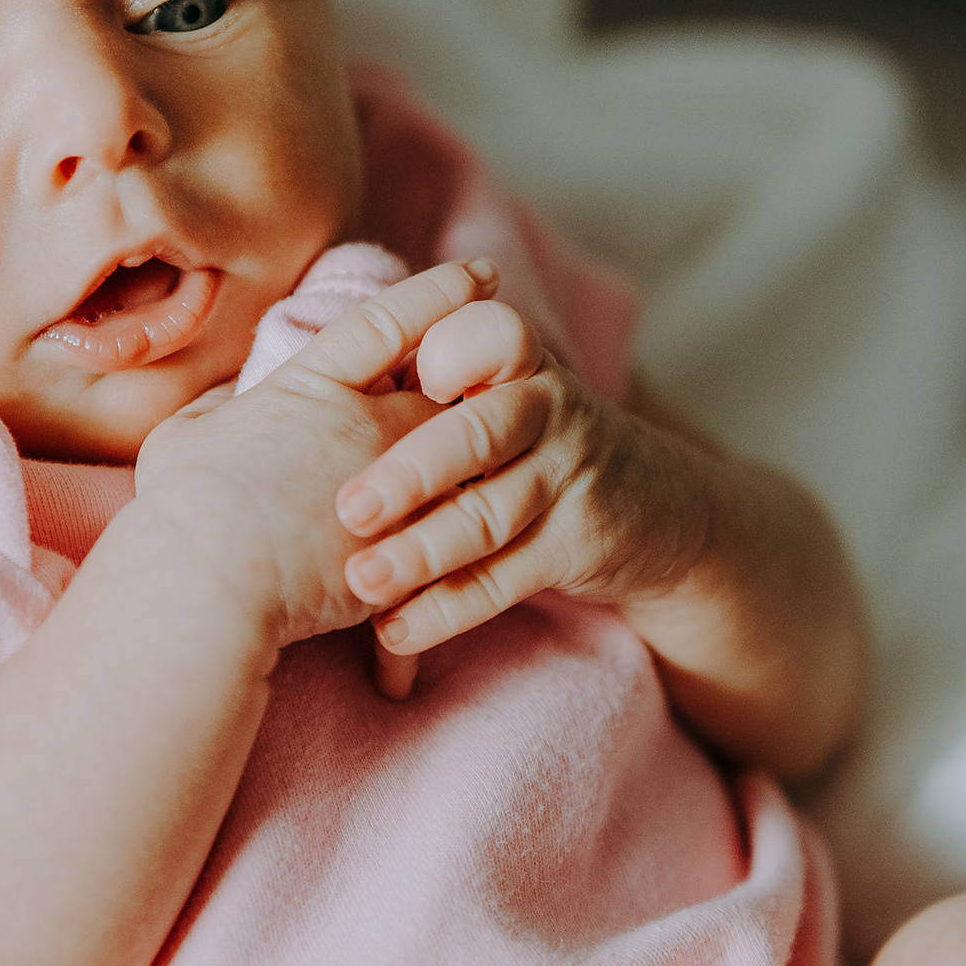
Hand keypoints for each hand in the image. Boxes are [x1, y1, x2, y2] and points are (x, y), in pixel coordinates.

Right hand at [133, 261, 505, 658]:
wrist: (206, 592)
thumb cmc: (181, 512)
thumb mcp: (185, 436)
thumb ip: (219, 407)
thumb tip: (232, 401)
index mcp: (310, 386)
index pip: (387, 323)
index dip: (437, 293)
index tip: (481, 274)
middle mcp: (366, 424)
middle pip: (441, 391)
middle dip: (468, 385)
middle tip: (494, 378)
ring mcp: (396, 487)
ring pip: (460, 460)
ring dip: (468, 460)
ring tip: (488, 464)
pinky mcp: (409, 549)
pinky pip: (453, 529)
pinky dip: (461, 528)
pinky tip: (472, 537)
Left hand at [331, 282, 705, 663]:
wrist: (660, 510)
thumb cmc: (537, 444)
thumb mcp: (507, 394)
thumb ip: (434, 388)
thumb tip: (306, 398)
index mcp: (519, 362)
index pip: (489, 335)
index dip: (449, 350)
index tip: (401, 373)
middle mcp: (550, 409)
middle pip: (480, 433)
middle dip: (411, 471)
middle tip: (347, 508)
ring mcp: (570, 477)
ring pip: (490, 516)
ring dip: (421, 553)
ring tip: (361, 581)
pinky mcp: (582, 542)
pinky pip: (508, 578)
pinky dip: (449, 607)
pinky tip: (396, 631)